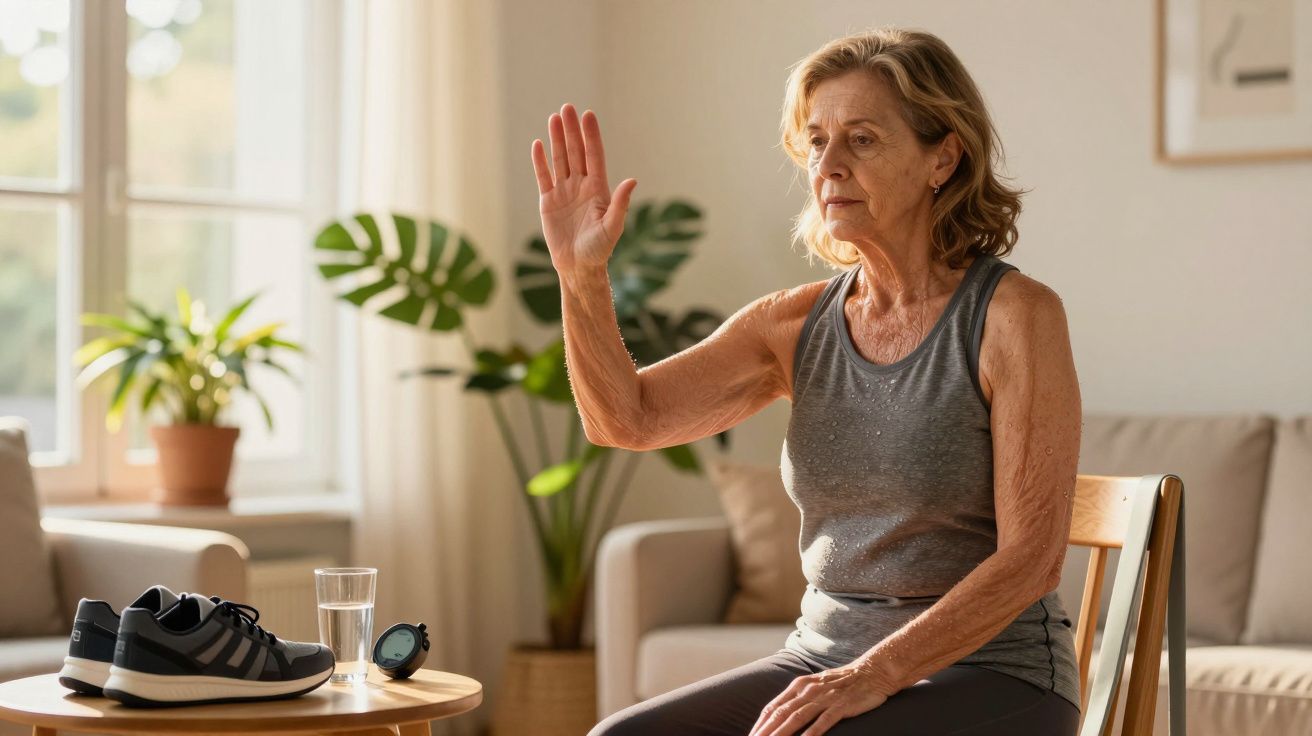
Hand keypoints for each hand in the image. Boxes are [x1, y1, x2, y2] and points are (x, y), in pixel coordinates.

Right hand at [529, 103, 637, 273]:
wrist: (578, 266)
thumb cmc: (599, 249)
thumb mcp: (613, 227)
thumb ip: (621, 203)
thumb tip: (632, 181)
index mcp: (599, 189)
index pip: (595, 156)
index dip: (591, 136)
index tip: (588, 115)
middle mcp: (581, 186)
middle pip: (576, 152)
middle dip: (572, 130)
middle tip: (567, 108)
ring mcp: (564, 192)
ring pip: (560, 160)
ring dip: (557, 139)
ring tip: (554, 118)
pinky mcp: (547, 201)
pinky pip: (543, 177)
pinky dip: (540, 161)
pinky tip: (538, 144)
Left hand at [747, 658, 895, 735]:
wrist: (872, 671)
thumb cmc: (842, 682)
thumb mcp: (816, 686)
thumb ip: (799, 698)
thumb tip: (780, 714)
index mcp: (799, 685)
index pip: (773, 707)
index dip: (760, 724)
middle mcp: (807, 690)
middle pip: (781, 714)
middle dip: (765, 732)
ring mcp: (824, 698)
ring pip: (796, 718)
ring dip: (781, 734)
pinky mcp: (840, 705)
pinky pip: (823, 721)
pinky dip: (811, 733)